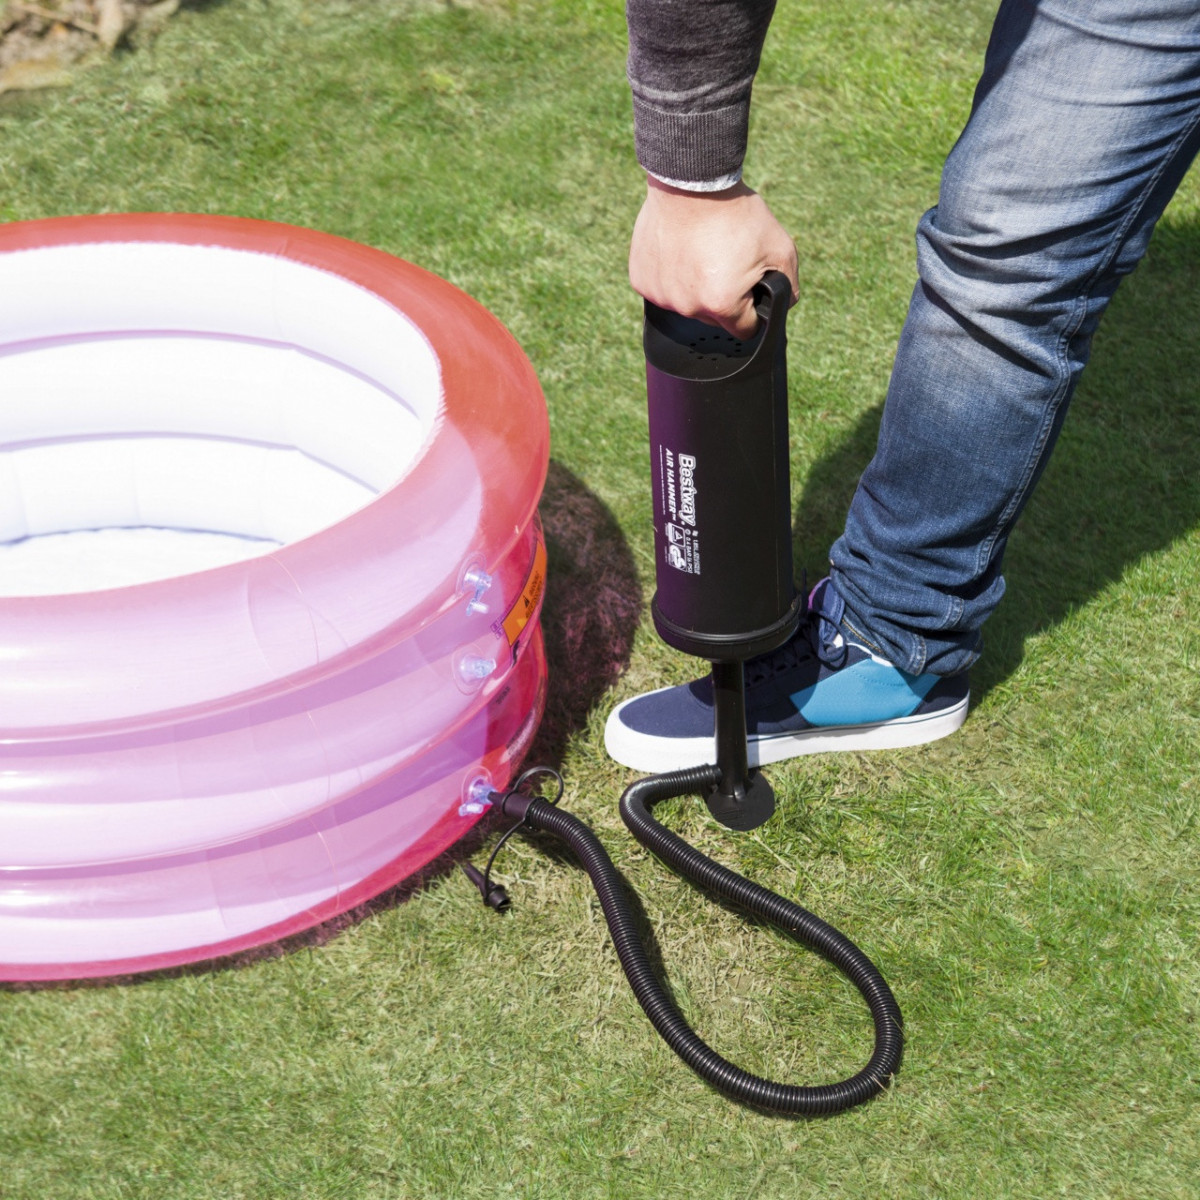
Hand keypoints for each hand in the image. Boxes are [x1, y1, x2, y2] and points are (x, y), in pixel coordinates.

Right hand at [629, 176, 798, 337]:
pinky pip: (662, 289)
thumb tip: (785, 304)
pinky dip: (671, 276)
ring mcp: (661, 295)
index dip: (753, 311)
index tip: (750, 289)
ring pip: (686, 304)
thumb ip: (788, 284)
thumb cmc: (735, 213)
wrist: (691, 181)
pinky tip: (679, 250)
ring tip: (701, 252)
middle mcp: (688, 307)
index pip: (745, 329)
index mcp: (722, 304)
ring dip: (695, 287)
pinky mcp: (641, 281)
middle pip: (713, 317)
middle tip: (725, 261)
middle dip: (723, 296)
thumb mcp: (780, 247)